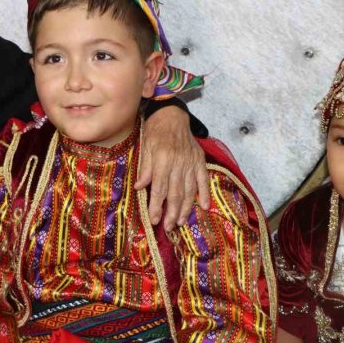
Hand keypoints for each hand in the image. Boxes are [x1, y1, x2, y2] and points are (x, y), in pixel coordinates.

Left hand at [137, 106, 209, 231]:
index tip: (153, 220)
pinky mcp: (200, 160)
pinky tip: (205, 207)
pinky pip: (203, 180)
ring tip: (180, 222)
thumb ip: (145, 168)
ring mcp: (191, 162)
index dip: (156, 206)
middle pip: (175, 193)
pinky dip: (205, 193)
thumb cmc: (155, 132)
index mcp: (163, 159)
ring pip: (189, 190)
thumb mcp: (145, 148)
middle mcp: (178, 162)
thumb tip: (138, 188)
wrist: (172, 115)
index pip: (159, 188)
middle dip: (171, 213)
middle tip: (168, 227)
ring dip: (185, 208)